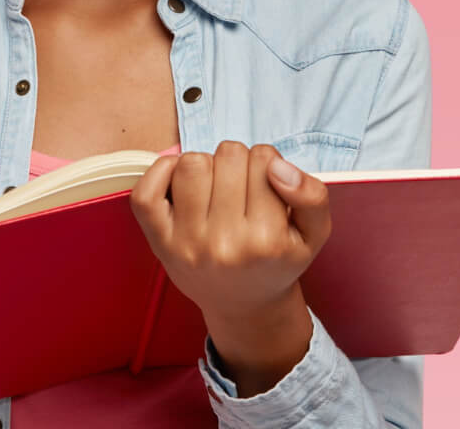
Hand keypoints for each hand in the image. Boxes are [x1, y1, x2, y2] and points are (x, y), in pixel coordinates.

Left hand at [128, 140, 331, 325]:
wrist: (243, 305)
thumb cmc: (276, 262)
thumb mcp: (313, 235)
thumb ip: (312, 196)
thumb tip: (277, 166)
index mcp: (267, 241)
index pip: (264, 159)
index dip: (267, 163)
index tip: (267, 184)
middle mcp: (225, 244)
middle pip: (227, 156)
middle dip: (237, 162)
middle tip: (241, 187)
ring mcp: (187, 243)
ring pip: (191, 164)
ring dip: (205, 165)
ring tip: (215, 187)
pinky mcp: (158, 241)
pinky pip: (146, 190)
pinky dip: (161, 172)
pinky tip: (181, 182)